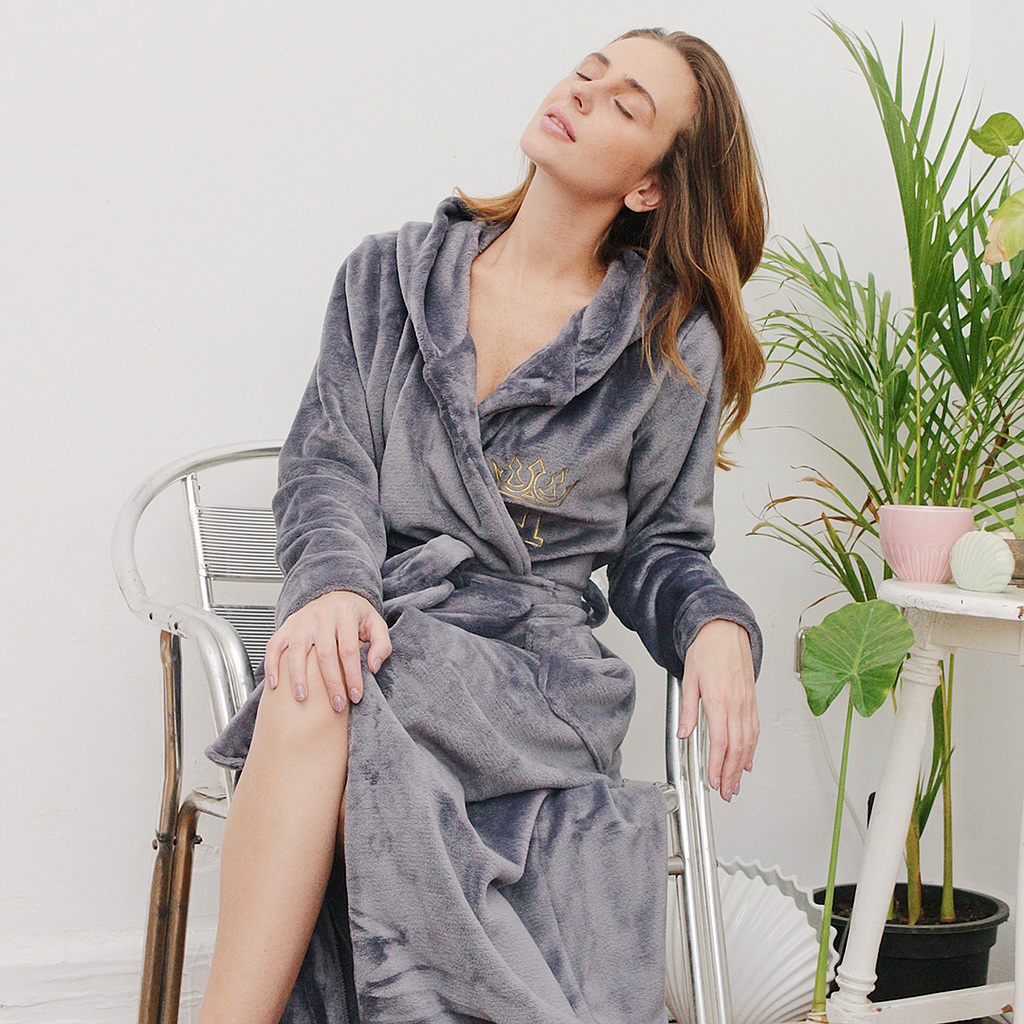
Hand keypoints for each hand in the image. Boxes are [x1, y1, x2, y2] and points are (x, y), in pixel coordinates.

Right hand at [263, 590, 391, 711]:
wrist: (336, 594)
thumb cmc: (356, 614)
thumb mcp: (376, 623)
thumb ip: (381, 644)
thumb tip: (373, 667)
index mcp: (345, 613)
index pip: (349, 650)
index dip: (352, 676)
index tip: (355, 696)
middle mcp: (322, 615)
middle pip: (324, 653)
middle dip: (331, 683)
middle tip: (336, 704)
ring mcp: (302, 620)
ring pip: (297, 649)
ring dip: (298, 676)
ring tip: (302, 697)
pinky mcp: (288, 625)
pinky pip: (275, 644)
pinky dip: (272, 664)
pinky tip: (274, 684)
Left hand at [676, 618, 757, 802]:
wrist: (725, 630)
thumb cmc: (707, 649)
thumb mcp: (689, 678)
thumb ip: (687, 710)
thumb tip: (683, 732)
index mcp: (719, 700)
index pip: (720, 742)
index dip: (717, 766)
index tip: (714, 781)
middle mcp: (737, 704)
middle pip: (737, 748)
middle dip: (731, 774)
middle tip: (726, 792)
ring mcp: (747, 703)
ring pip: (748, 741)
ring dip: (742, 766)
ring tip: (736, 783)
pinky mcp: (752, 700)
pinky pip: (754, 729)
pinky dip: (752, 748)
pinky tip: (748, 760)